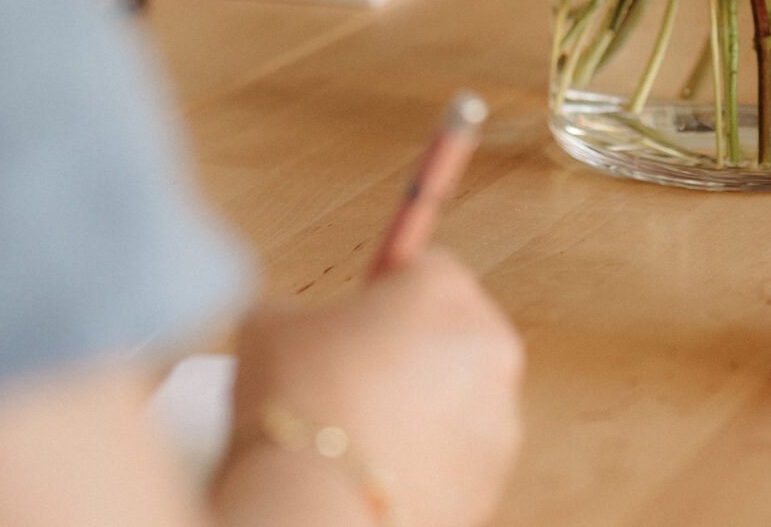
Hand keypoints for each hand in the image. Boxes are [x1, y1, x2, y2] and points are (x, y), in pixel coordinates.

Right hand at [217, 250, 523, 526]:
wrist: (314, 502)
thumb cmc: (297, 403)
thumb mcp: (273, 322)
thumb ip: (307, 311)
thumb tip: (308, 329)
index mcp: (442, 288)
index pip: (425, 267)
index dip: (385, 290)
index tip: (359, 312)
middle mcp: (486, 345)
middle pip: (451, 330)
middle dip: (410, 346)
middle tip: (354, 370)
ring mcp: (497, 417)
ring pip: (459, 396)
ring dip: (422, 404)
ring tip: (359, 427)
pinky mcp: (492, 478)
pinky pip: (458, 452)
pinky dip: (428, 456)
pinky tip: (376, 466)